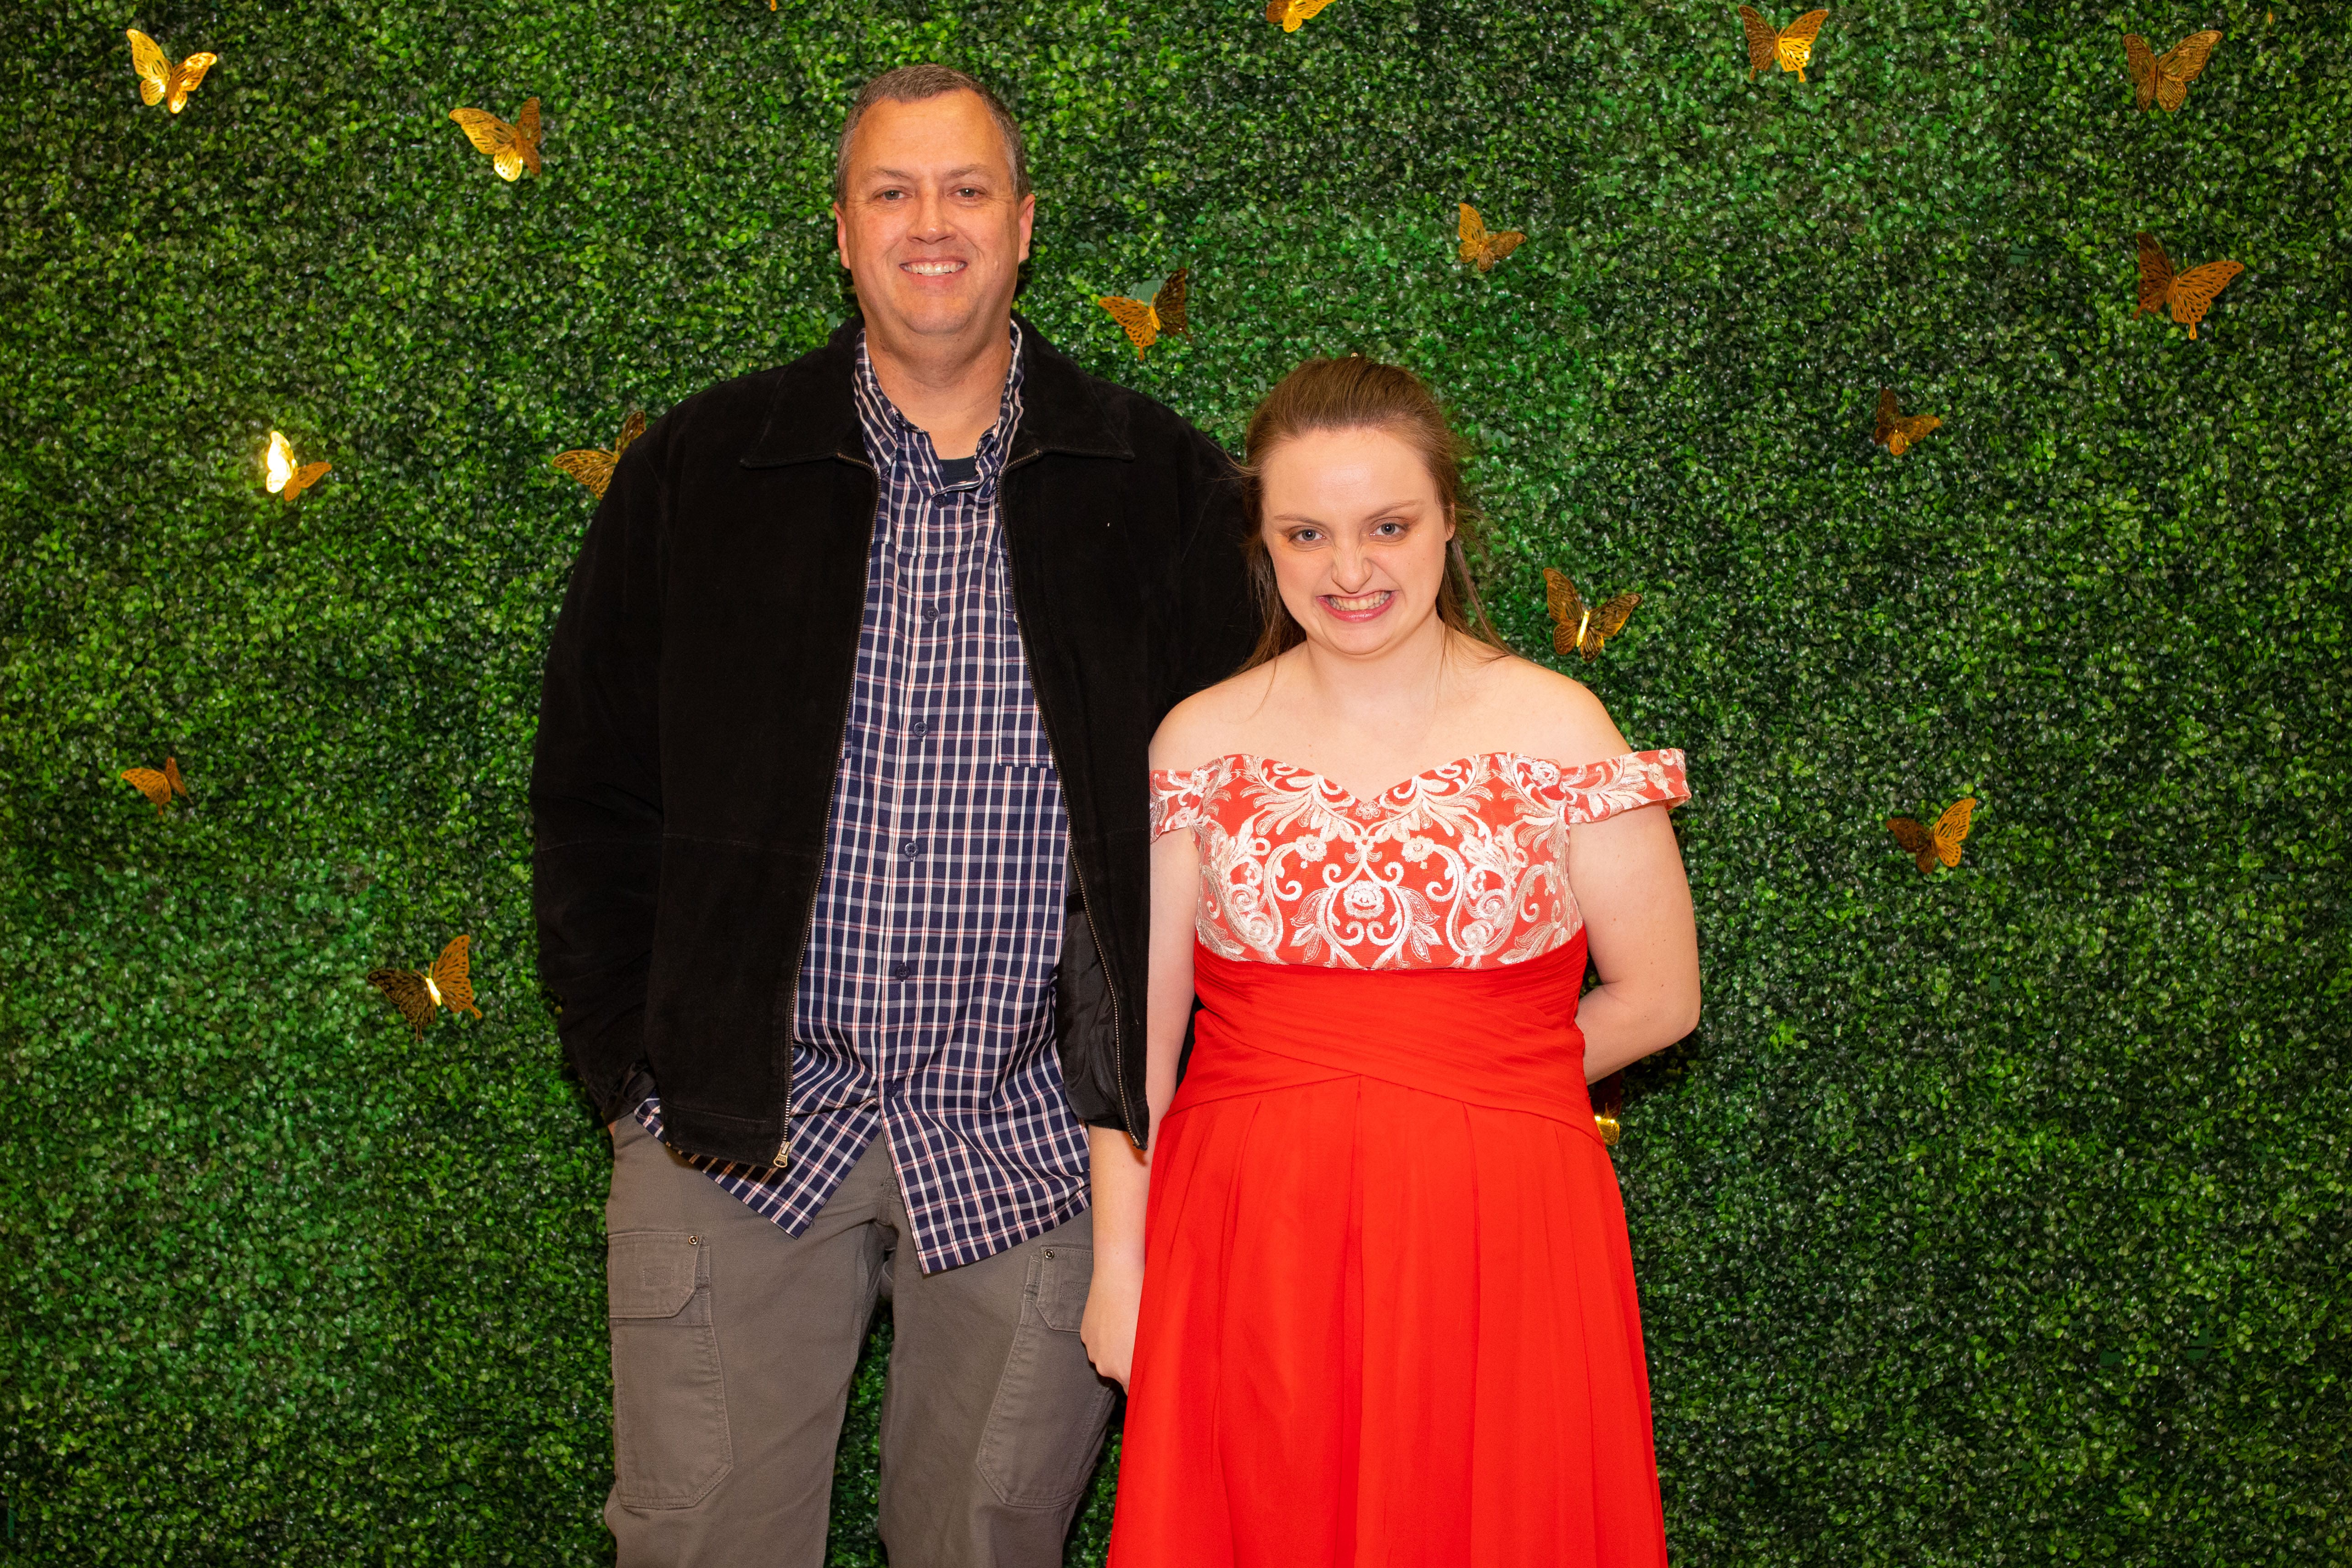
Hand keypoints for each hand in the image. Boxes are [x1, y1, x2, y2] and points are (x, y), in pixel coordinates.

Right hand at [1080, 1251, 1144, 1389]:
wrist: (1118, 1278)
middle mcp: (1106, 1367)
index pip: (1133, 1393)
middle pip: (1120, 1375)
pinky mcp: (1085, 1336)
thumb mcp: (1155, 1337)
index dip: (1142, 1384)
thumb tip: (1155, 1374)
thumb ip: (1152, 1363)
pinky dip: (1105, 1337)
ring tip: (1127, 1327)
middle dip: (1129, 1364)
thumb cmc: (1143, 1305)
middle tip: (1141, 1343)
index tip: (1149, 1375)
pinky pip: (1097, 1344)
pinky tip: (1115, 1320)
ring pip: (1107, 1358)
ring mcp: (1093, 1351)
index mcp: (1126, 1371)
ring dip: (1116, 1350)